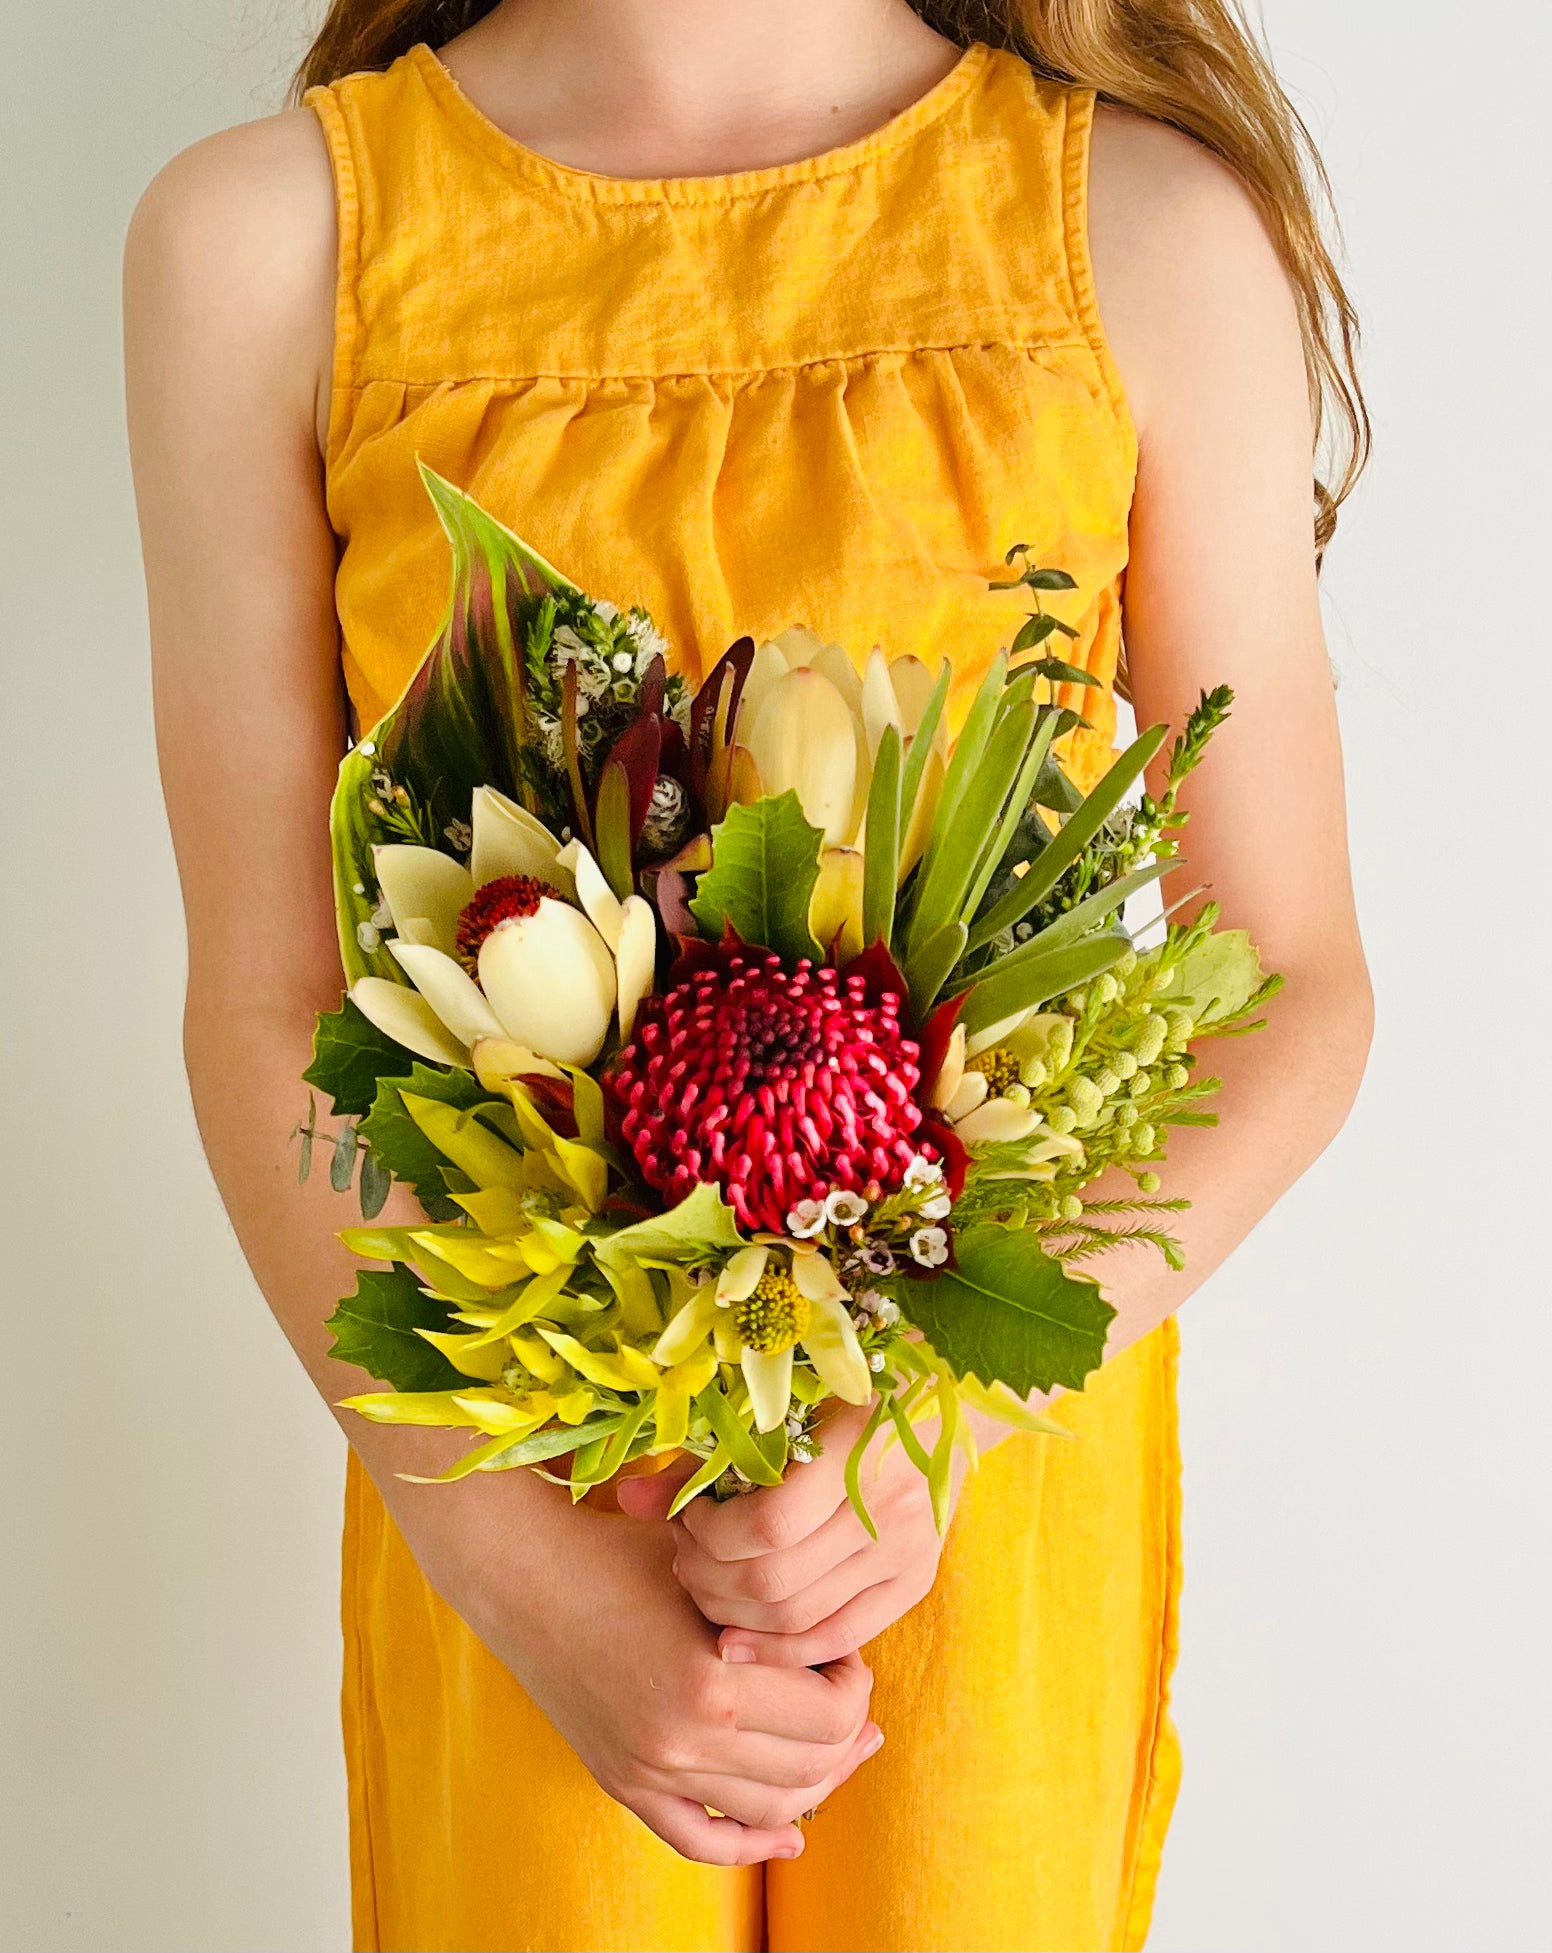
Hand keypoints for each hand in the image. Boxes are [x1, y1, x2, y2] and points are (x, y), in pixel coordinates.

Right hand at [411, 1464, 882, 1863]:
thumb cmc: (622, 1549)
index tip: (843, 1649)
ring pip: (768, 1809)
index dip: (854, 1681)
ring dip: (816, 1782)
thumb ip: (774, 1612)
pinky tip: (787, 1833)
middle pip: (810, 1769)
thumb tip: (843, 1646)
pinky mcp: (623, 1783)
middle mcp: (683, 1743)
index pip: (831, 1716)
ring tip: (836, 1747)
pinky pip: (701, 1842)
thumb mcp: (710, 1568)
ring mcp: (650, 1772)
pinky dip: (752, 1843)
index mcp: (711, 1682)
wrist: (525, 1573)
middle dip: (845, 1729)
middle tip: (847, 1691)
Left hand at [618, 1404, 964, 1666]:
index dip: (711, 1536)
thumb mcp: (781, 1406)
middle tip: (686, 1557)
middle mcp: (891, 1506)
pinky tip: (738, 1639)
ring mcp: (909, 1550)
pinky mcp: (917, 1580)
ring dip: (736, 1613)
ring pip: (801, 1618)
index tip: (688, 1519)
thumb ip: (708, 1456)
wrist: (944, 1402)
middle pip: (776, 1582)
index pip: (769, 1526)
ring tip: (708, 1583)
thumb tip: (624, 1498)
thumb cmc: (847, 1390)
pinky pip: (839, 1635)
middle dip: (711, 1579)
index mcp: (858, 1445)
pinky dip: (781, 1648)